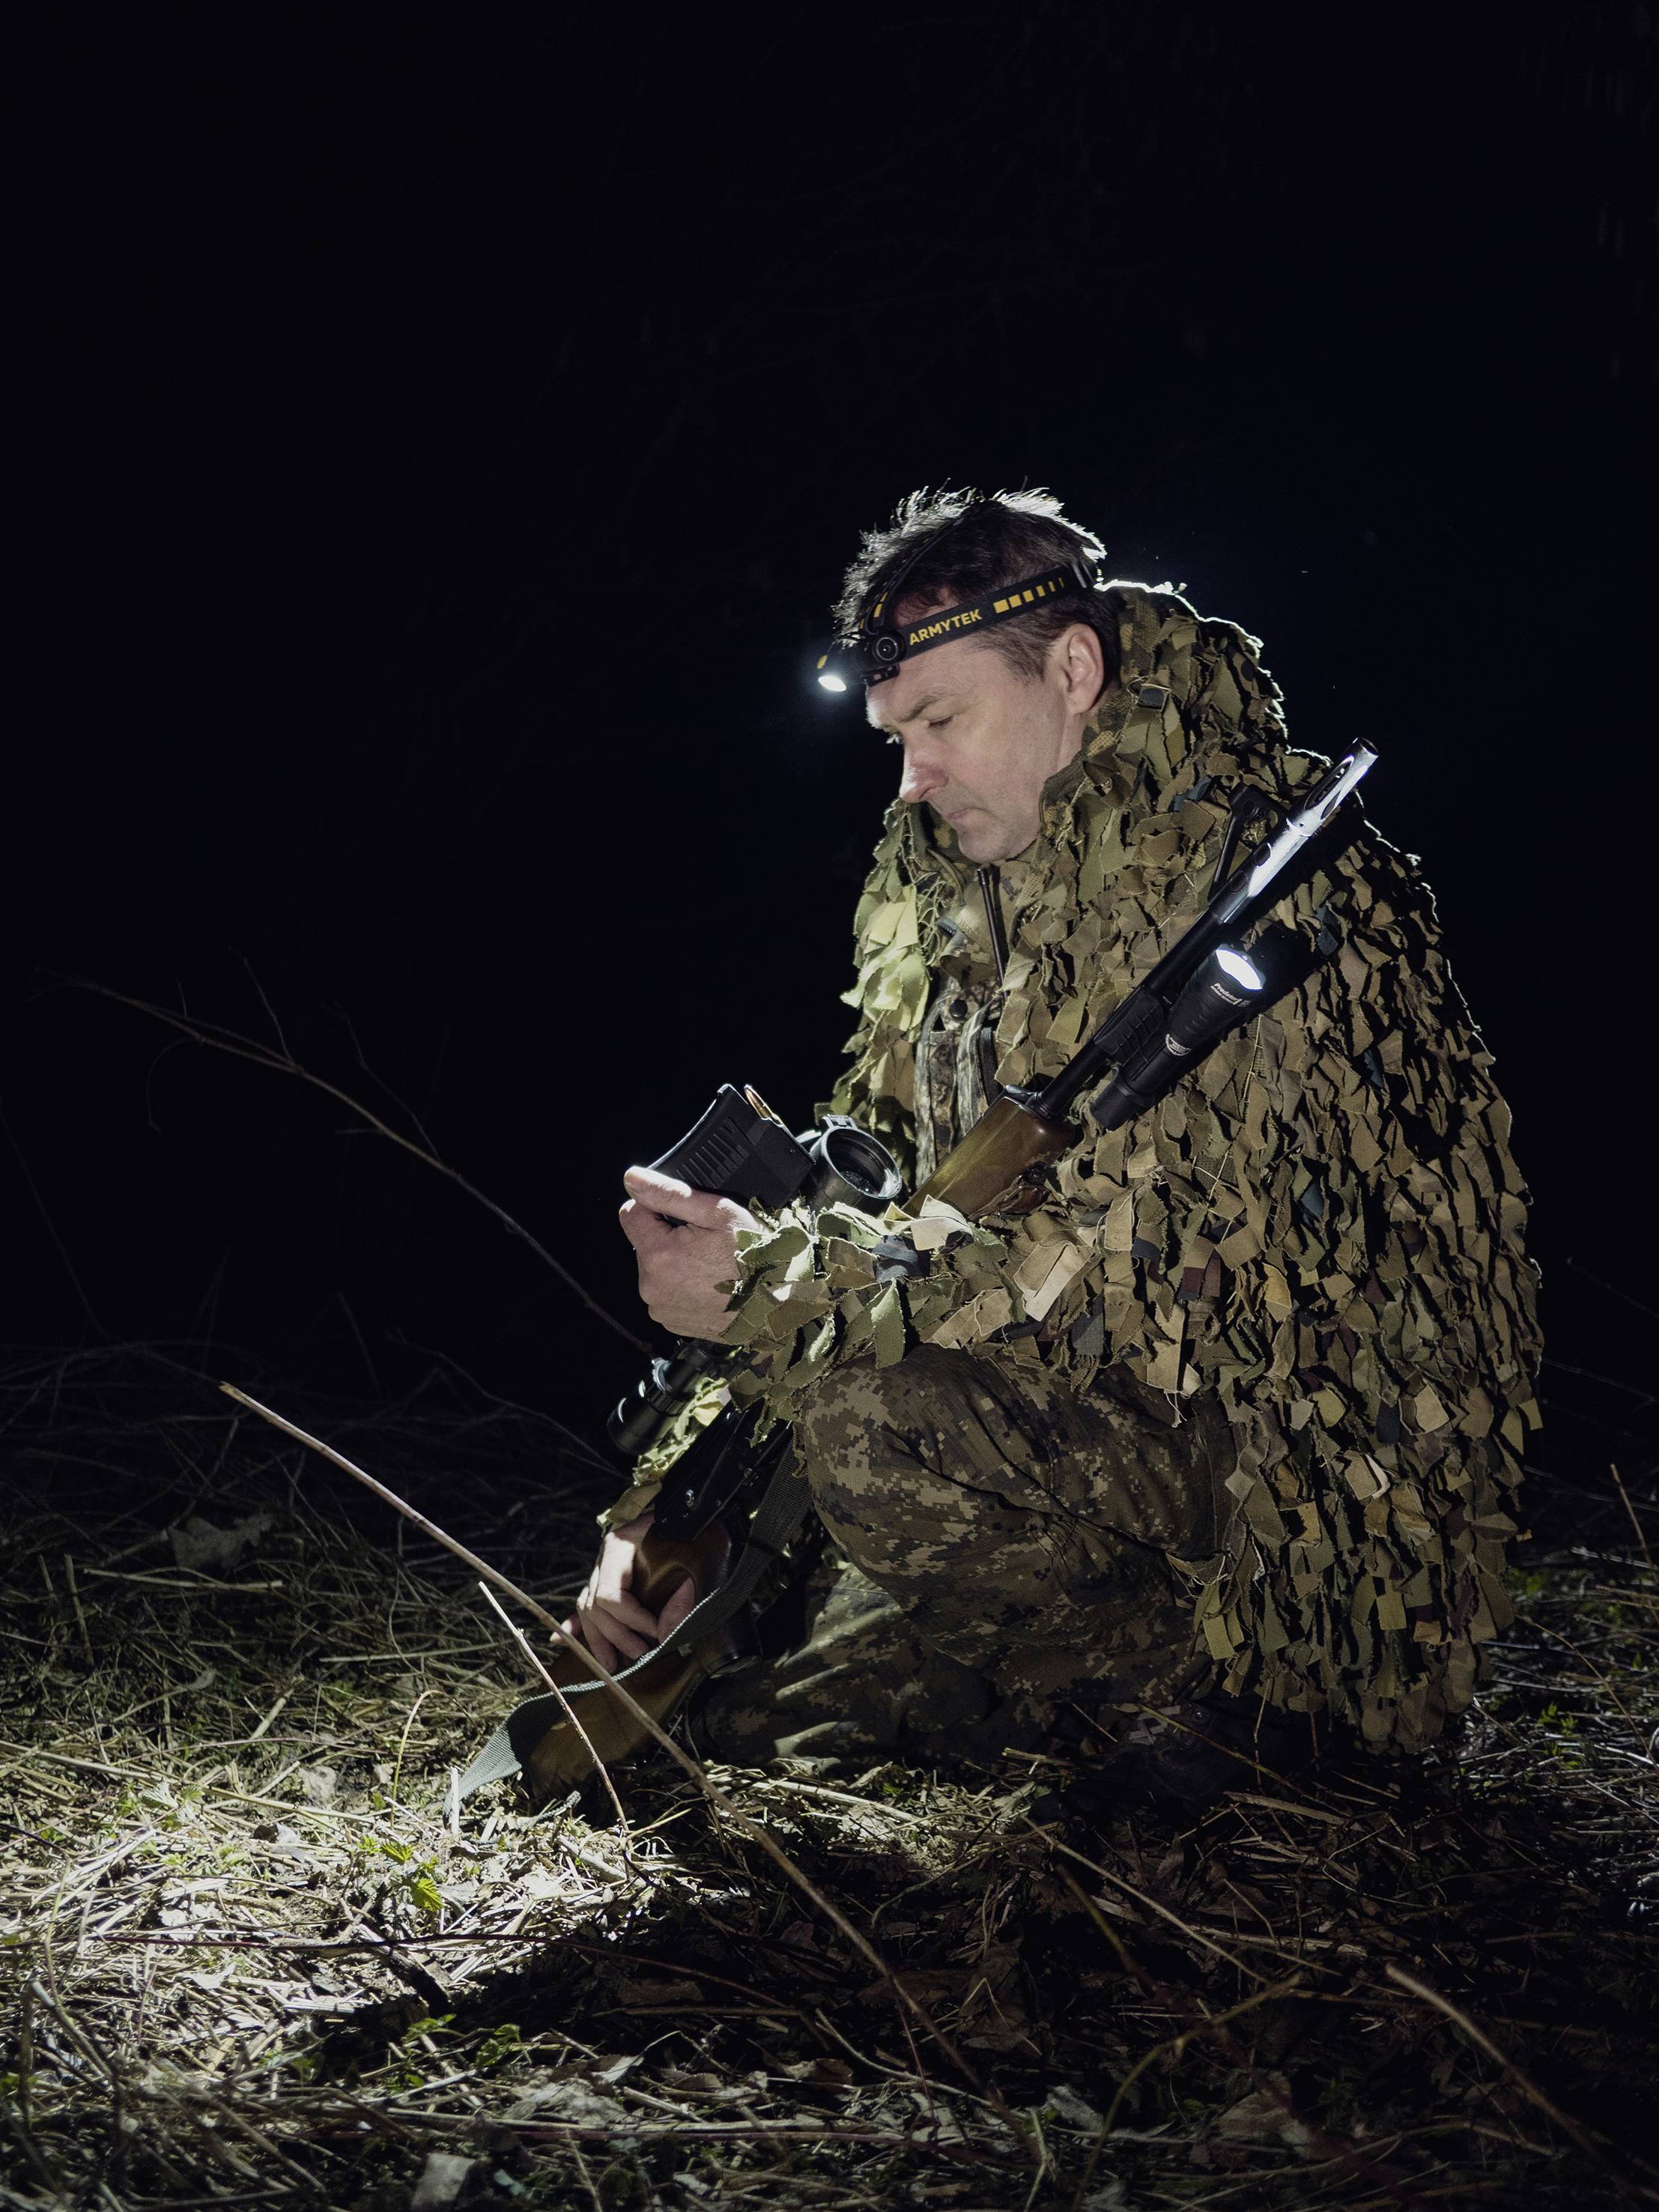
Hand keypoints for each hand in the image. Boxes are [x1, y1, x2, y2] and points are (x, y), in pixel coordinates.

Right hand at [561, 1512, 697, 1671]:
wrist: (688, 1505)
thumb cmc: (691, 1527)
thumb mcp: (695, 1555)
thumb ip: (684, 1595)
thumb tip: (665, 1634)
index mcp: (619, 1547)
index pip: (611, 1595)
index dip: (632, 1620)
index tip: (657, 1631)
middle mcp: (604, 1557)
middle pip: (595, 1606)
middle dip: (616, 1636)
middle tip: (641, 1654)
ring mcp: (602, 1566)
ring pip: (587, 1608)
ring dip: (596, 1639)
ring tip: (610, 1664)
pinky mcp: (607, 1575)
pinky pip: (585, 1601)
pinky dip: (576, 1622)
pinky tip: (560, 1638)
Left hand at [619, 1164, 758, 1339]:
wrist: (779, 1305)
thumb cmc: (755, 1258)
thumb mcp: (718, 1214)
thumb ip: (670, 1194)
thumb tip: (632, 1178)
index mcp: (658, 1255)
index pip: (631, 1214)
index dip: (656, 1207)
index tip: (683, 1216)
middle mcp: (651, 1286)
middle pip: (645, 1244)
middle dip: (669, 1238)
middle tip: (706, 1243)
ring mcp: (661, 1308)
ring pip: (656, 1269)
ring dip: (676, 1263)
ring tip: (711, 1265)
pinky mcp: (672, 1322)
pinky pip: (667, 1294)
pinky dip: (683, 1286)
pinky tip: (709, 1284)